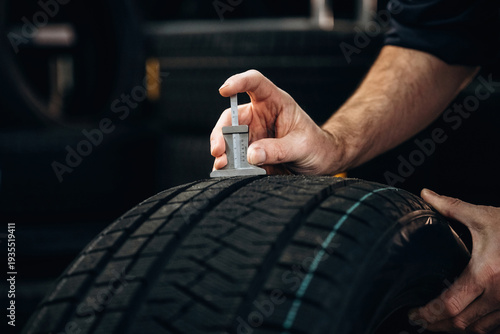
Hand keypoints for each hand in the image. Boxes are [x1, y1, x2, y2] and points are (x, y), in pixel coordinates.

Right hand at [210, 70, 343, 174]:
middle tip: (219, 149)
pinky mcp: (250, 153)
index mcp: (275, 103)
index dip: (238, 82)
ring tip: (223, 166)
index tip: (224, 90)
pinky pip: (234, 158)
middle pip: (232, 117)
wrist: (322, 163)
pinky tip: (226, 173)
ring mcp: (253, 135)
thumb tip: (251, 155)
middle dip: (221, 132)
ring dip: (222, 152)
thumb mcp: (302, 146)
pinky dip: (227, 166)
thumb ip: (278, 150)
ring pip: (228, 140)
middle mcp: (260, 116)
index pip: (255, 84)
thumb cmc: (317, 146)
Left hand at [409, 189, 499, 332]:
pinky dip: (478, 327)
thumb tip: (426, 195)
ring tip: (438, 322)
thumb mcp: (482, 216)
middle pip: (461, 322)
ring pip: (479, 329)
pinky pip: (496, 327)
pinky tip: (467, 320)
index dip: (428, 313)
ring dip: (456, 328)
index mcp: (485, 274)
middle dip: (436, 324)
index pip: (449, 304)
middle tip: (419, 320)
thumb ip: (451, 207)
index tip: (414, 314)